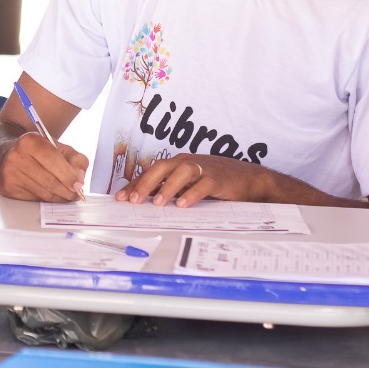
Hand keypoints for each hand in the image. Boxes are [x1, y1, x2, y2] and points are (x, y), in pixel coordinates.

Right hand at [0, 132, 87, 201]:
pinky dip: (47, 200)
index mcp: (30, 141)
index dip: (69, 175)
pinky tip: (52, 195)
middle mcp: (16, 156)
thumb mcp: (58, 147)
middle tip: (76, 194)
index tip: (79, 184)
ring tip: (67, 196)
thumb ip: (75, 159)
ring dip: (59, 197)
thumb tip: (79, 178)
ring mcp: (10, 173)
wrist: (9, 152)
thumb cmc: (37, 150)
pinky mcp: (8, 188)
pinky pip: (34, 199)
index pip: (53, 161)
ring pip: (43, 193)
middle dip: (67, 190)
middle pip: (49, 181)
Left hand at [116, 153, 255, 207]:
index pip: (151, 173)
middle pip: (161, 168)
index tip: (120, 198)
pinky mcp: (218, 178)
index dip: (135, 184)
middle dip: (145, 184)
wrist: (249, 178)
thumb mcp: (189, 185)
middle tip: (133, 200)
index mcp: (176, 164)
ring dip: (168, 187)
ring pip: (181, 172)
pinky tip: (183, 205)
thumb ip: (170, 190)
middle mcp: (186, 163)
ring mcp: (203, 168)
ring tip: (158, 203)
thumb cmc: (215, 181)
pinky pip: (203, 184)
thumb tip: (146, 202)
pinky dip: (192, 193)